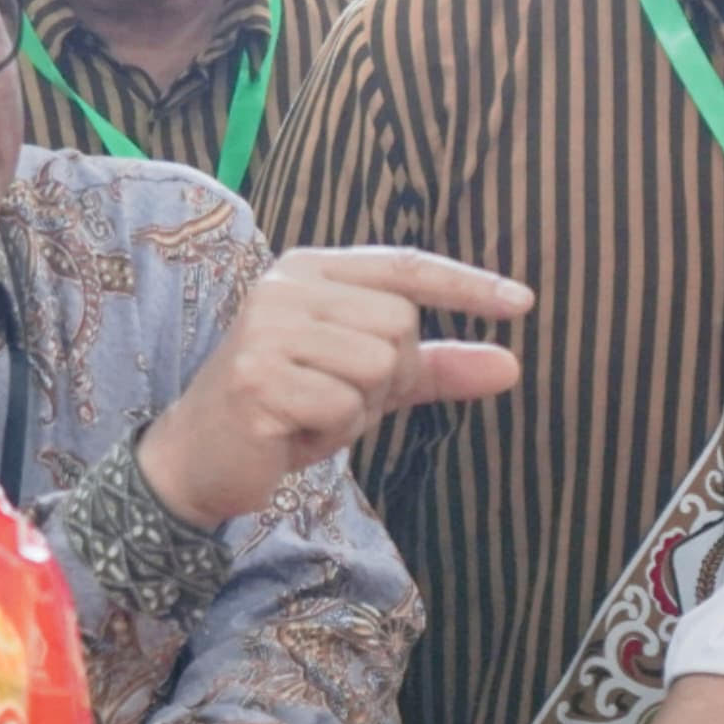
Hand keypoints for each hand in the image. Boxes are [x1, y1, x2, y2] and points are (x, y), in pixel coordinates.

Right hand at [139, 247, 531, 529]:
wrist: (199, 457)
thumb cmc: (287, 408)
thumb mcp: (367, 381)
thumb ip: (434, 367)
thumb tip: (511, 364)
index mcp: (311, 270)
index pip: (405, 266)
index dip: (466, 284)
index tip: (523, 303)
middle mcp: (286, 286)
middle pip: (399, 325)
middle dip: (388, 378)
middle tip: (335, 398)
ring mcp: (268, 329)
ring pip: (378, 368)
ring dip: (358, 410)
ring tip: (310, 414)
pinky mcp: (259, 378)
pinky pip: (345, 408)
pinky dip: (331, 434)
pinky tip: (291, 433)